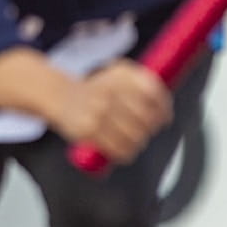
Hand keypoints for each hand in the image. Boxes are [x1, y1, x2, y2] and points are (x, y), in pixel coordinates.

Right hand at [48, 60, 169, 165]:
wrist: (62, 96)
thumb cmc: (95, 88)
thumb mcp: (117, 72)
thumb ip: (142, 81)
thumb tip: (164, 104)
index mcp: (120, 76)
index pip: (153, 93)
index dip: (164, 108)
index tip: (165, 117)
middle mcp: (111, 92)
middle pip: (146, 117)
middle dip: (151, 128)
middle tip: (148, 130)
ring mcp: (100, 111)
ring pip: (135, 136)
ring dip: (139, 143)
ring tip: (136, 142)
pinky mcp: (89, 130)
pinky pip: (118, 149)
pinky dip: (126, 154)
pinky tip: (126, 151)